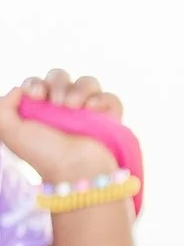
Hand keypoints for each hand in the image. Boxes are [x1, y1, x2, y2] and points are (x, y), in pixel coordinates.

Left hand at [0, 72, 121, 182]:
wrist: (75, 170)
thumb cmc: (43, 153)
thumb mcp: (8, 131)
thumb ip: (3, 106)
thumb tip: (19, 90)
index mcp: (39, 109)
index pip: (37, 82)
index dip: (35, 83)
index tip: (36, 96)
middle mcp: (64, 107)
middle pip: (61, 76)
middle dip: (57, 83)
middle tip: (56, 103)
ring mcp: (89, 112)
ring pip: (88, 81)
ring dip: (79, 89)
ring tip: (73, 107)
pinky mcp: (110, 118)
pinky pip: (110, 98)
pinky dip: (102, 100)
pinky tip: (92, 111)